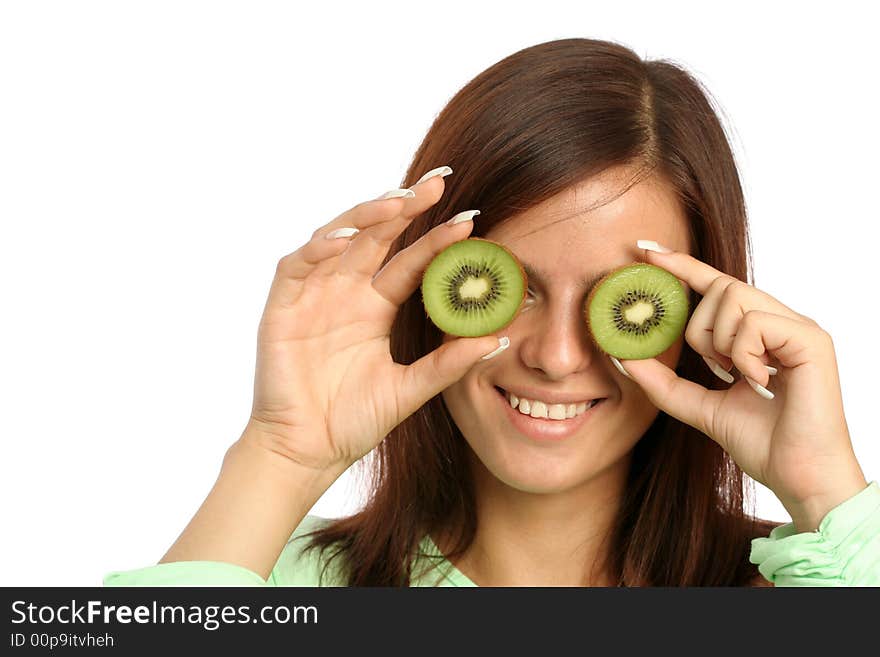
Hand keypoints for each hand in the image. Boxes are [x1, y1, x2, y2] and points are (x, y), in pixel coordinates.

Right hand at [245, 171, 504, 473]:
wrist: (307, 452)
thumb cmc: (354, 421)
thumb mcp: (409, 390)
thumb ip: (447, 364)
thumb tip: (497, 340)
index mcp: (376, 307)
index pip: (410, 262)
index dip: (437, 240)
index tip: (471, 220)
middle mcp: (347, 293)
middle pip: (377, 236)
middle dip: (406, 207)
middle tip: (439, 184)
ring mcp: (314, 296)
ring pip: (339, 239)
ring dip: (367, 217)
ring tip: (399, 203)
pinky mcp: (282, 307)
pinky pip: (297, 266)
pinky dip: (318, 248)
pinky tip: (346, 239)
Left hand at [615, 242, 866, 531]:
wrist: (797, 475)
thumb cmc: (760, 441)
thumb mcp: (698, 406)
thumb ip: (662, 381)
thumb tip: (621, 355)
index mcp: (758, 331)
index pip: (714, 284)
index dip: (680, 264)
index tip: (644, 249)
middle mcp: (780, 321)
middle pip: (719, 286)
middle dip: (698, 326)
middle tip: (713, 367)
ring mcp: (798, 326)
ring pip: (733, 297)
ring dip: (718, 342)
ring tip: (738, 376)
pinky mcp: (811, 338)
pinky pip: (754, 323)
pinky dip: (742, 354)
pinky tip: (756, 381)